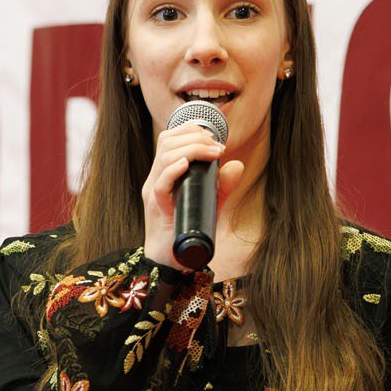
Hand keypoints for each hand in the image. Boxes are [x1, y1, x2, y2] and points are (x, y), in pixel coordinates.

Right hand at [139, 122, 245, 267]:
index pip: (170, 138)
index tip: (215, 139)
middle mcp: (155, 178)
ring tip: (212, 153)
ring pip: (164, 157)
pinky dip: (173, 170)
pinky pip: (160, 183)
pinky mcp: (156, 208)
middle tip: (217, 148)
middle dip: (195, 136)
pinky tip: (186, 164)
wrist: (172, 261)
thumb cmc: (189, 231)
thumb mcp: (211, 203)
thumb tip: (237, 164)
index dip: (191, 130)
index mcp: (164, 173)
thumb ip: (223, 185)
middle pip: (167, 141)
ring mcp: (153, 192)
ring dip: (191, 149)